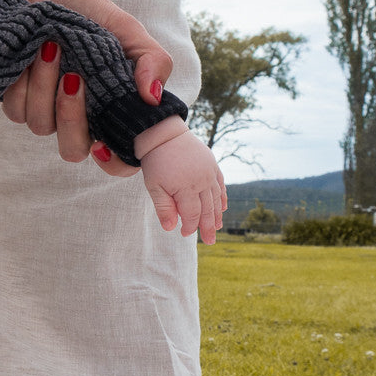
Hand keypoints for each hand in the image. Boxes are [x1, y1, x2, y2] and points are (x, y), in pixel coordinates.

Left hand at [0, 0, 171, 171]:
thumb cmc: (92, 14)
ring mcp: (43, 112)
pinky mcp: (15, 98)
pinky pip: (15, 108)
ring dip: (44, 87)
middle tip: (74, 76)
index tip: (103, 145)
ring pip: (40, 125)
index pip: (117, 161)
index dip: (113, 164)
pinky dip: (22, 81)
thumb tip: (152, 97)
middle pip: (72, 149)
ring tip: (49, 47)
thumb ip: (152, 60)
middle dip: (71, 115)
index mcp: (108, 112)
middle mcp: (76, 119)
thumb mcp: (129, 31)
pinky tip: (28, 54)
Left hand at [136, 122, 226, 242]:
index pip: (192, 215)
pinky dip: (222, 197)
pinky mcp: (212, 165)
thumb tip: (171, 228)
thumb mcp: (154, 186)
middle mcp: (202, 182)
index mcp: (186, 188)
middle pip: (207, 210)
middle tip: (210, 241)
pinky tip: (222, 207)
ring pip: (216, 199)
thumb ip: (163, 208)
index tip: (184, 234)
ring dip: (217, 214)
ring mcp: (209, 173)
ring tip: (217, 227)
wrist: (164, 134)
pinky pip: (220, 184)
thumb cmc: (156, 161)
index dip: (190, 227)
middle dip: (208, 227)